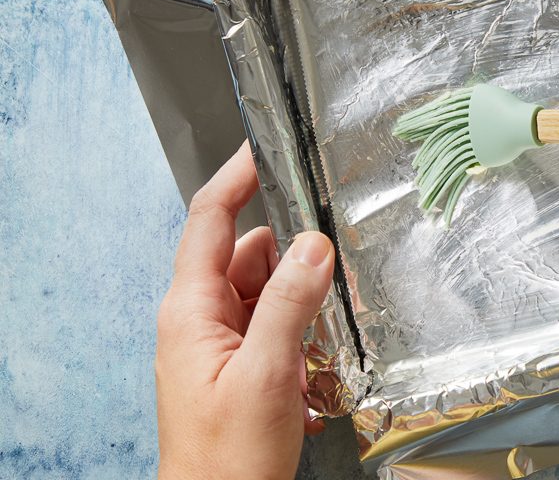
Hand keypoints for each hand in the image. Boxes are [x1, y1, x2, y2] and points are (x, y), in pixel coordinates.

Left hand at [155, 142, 334, 479]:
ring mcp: (219, 343)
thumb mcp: (267, 373)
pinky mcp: (239, 365)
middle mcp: (201, 319)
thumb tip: (314, 244)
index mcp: (191, 310)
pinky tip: (318, 363)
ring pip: (267, 289)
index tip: (263, 145)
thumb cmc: (226, 460)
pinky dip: (301, 330)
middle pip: (249, 252)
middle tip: (332, 255)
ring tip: (325, 330)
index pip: (209, 219)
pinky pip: (273, 324)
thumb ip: (289, 302)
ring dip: (301, 298)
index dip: (236, 176)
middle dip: (292, 252)